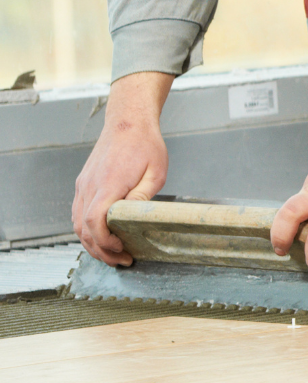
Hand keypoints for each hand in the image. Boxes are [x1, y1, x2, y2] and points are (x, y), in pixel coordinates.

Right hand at [73, 72, 174, 266]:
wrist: (127, 122)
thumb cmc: (145, 145)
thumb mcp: (156, 173)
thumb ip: (142, 198)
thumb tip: (132, 219)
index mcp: (108, 184)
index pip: (95, 221)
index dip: (105, 241)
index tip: (122, 249)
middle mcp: (89, 187)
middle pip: (83, 229)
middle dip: (101, 250)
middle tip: (122, 260)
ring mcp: (83, 186)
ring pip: (77, 224)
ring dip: (92, 243)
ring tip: (113, 254)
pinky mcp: (83, 185)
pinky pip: (78, 214)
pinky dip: (87, 230)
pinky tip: (102, 237)